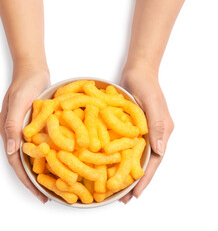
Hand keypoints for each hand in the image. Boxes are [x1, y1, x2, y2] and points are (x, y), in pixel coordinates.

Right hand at [0, 63, 49, 202]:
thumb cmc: (25, 84)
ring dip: (42, 169)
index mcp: (9, 130)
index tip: (39, 194)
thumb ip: (12, 125)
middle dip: (35, 180)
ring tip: (55, 184)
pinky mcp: (37, 124)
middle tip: (48, 195)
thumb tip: (11, 150)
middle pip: (24, 161)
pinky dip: (49, 154)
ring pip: (34, 154)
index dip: (26, 179)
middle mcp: (17, 133)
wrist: (34, 69)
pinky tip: (60, 161)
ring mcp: (27, 129)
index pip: (16, 161)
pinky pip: (43, 144)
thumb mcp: (18, 103)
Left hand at [119, 68, 173, 203]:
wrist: (138, 71)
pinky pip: (125, 146)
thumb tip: (160, 151)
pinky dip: (118, 157)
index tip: (135, 195)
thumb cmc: (146, 84)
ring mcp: (141, 132)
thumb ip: (157, 125)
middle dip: (134, 182)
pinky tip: (109, 165)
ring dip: (125, 172)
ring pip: (134, 157)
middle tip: (122, 198)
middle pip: (144, 163)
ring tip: (115, 188)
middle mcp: (152, 135)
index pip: (154, 161)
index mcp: (161, 132)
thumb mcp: (152, 103)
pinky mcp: (131, 127)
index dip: (145, 179)